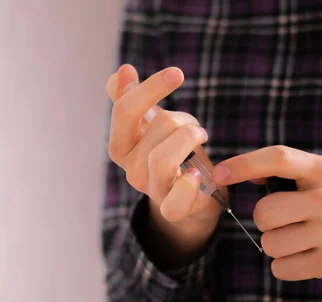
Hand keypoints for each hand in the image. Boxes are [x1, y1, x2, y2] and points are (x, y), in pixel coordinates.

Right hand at [106, 64, 223, 251]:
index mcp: (121, 146)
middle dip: (183, 118)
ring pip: (163, 157)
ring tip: (200, 138)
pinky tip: (196, 174)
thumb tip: (123, 71)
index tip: (176, 74)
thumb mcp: (153, 124)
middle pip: (157, 126)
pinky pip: (175, 200)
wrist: (194, 196)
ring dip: (191, 139)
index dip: (150, 88)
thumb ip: (133, 100)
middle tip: (194, 126)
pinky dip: (188, 185)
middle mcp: (130, 169)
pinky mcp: (173, 209)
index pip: (125, 111)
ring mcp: (151, 190)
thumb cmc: (174, 153)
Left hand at [212, 145, 321, 280]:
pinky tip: (305, 256)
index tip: (219, 174)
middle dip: (264, 220)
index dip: (244, 164)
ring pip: (270, 244)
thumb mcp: (317, 175)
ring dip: (275, 244)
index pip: (279, 158)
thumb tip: (229, 172)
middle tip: (282, 221)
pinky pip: (281, 268)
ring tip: (298, 239)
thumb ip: (281, 171)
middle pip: (264, 212)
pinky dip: (284, 265)